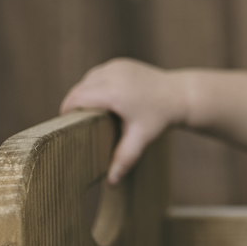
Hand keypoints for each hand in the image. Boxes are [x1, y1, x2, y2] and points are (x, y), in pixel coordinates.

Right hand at [60, 58, 185, 183]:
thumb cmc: (161, 118)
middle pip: (79, 89)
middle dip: (74, 104)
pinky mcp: (120, 63)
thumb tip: (110, 182)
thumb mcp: (141, 138)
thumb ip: (124, 158)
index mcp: (113, 93)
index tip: (66, 126)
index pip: (76, 98)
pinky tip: (102, 100)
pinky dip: (96, 85)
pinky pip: (99, 74)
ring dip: (84, 94)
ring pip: (87, 80)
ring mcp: (116, 66)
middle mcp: (112, 75)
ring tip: (89, 113)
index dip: (67, 111)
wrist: (180, 95)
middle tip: (76, 124)